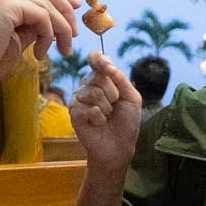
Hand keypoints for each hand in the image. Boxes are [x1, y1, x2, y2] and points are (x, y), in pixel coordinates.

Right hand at [0, 0, 79, 90]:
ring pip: (46, 3)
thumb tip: (51, 24)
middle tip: (76, 32)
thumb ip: (28, 27)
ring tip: (62, 52)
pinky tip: (40, 54)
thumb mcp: (9, 40)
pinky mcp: (5, 1)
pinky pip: (42, 15)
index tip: (72, 12)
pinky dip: (49, 35)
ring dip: (60, 29)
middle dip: (65, 8)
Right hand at [70, 52, 142, 172]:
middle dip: (112, 93)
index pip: (95, 59)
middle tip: (114, 106)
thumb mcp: (131, 97)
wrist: (119, 146)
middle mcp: (88, 86)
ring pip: (93, 92)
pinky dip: (98, 117)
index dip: (99, 59)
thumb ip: (120, 78)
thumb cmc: (126, 122)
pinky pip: (86, 108)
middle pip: (97, 76)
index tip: (109, 67)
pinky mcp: (74, 113)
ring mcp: (79, 99)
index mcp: (102, 79)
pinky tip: (98, 123)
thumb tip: (108, 64)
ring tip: (106, 116)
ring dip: (106, 108)